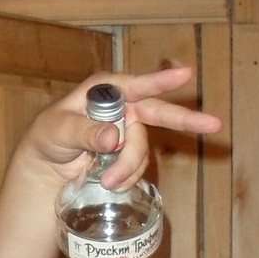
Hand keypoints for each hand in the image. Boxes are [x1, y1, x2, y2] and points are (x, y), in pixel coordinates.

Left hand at [27, 68, 221, 188]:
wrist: (45, 168)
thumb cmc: (47, 137)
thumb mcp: (58, 130)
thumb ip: (83, 132)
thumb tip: (112, 137)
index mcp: (104, 90)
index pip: (135, 84)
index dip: (159, 81)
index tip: (185, 74)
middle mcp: (122, 107)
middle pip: (158, 112)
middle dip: (184, 120)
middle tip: (212, 124)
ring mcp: (128, 132)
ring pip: (142, 148)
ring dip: (128, 167)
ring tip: (105, 181)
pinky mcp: (128, 155)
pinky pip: (138, 166)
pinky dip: (127, 177)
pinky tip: (110, 183)